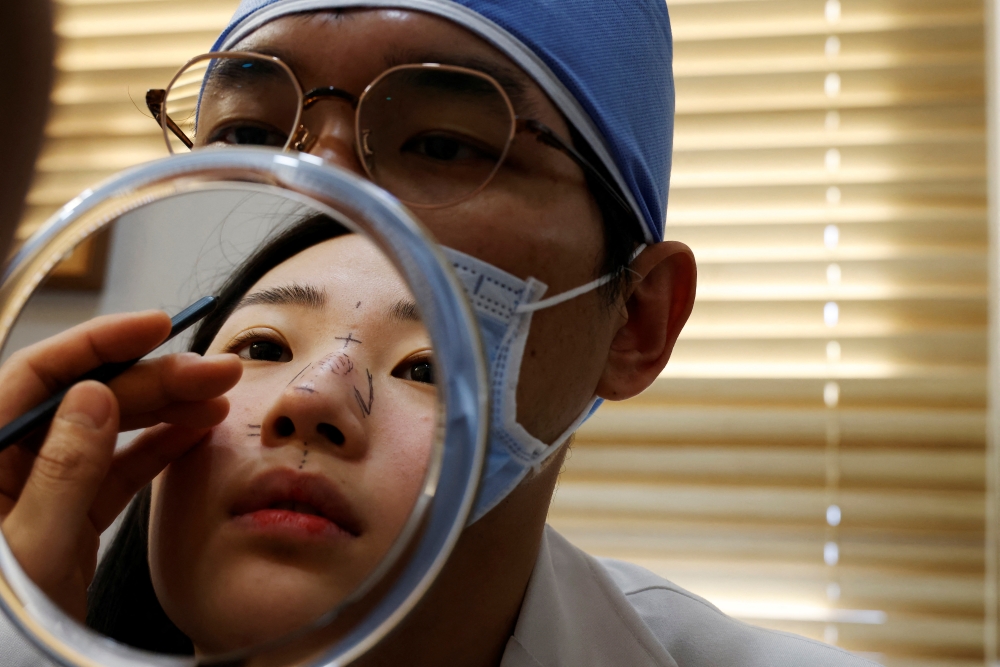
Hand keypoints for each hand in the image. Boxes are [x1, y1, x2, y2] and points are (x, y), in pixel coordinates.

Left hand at [0, 310, 241, 619]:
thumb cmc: (5, 624)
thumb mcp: (32, 548)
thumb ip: (62, 472)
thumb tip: (94, 395)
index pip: (39, 375)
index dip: (100, 343)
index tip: (157, 325)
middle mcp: (9, 464)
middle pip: (87, 399)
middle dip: (154, 378)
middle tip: (215, 371)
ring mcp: (43, 489)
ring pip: (110, 430)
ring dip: (166, 409)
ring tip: (219, 398)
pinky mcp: (71, 516)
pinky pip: (118, 469)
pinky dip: (159, 449)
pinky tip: (196, 432)